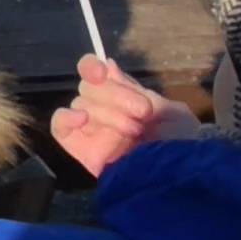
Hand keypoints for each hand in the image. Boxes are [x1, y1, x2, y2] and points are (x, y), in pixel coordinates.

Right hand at [50, 54, 196, 176]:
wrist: (179, 174)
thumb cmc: (181, 142)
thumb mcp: (167, 109)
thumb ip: (136, 88)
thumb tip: (108, 64)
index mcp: (123, 98)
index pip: (95, 74)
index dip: (92, 67)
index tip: (103, 73)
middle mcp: (103, 111)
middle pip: (88, 87)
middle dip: (116, 96)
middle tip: (143, 113)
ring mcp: (91, 129)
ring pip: (80, 103)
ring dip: (108, 113)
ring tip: (134, 130)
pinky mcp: (80, 148)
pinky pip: (59, 127)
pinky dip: (66, 118)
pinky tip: (83, 120)